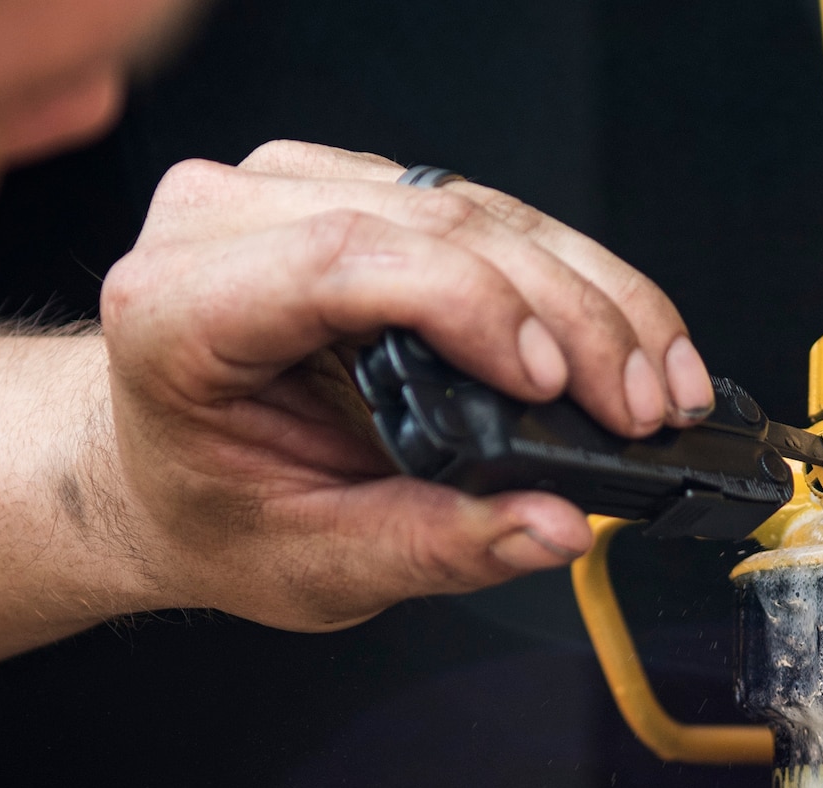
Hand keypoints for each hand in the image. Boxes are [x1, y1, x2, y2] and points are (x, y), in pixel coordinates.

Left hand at [100, 140, 715, 628]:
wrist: (163, 473)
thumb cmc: (214, 511)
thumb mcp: (311, 565)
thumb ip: (433, 548)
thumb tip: (554, 529)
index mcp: (175, 307)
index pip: (340, 258)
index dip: (466, 305)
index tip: (548, 382)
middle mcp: (225, 221)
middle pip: (430, 225)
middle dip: (566, 317)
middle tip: (641, 407)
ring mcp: (291, 188)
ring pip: (475, 206)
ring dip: (591, 293)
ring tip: (659, 383)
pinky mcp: (356, 189)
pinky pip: (484, 209)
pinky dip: (570, 276)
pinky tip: (625, 338)